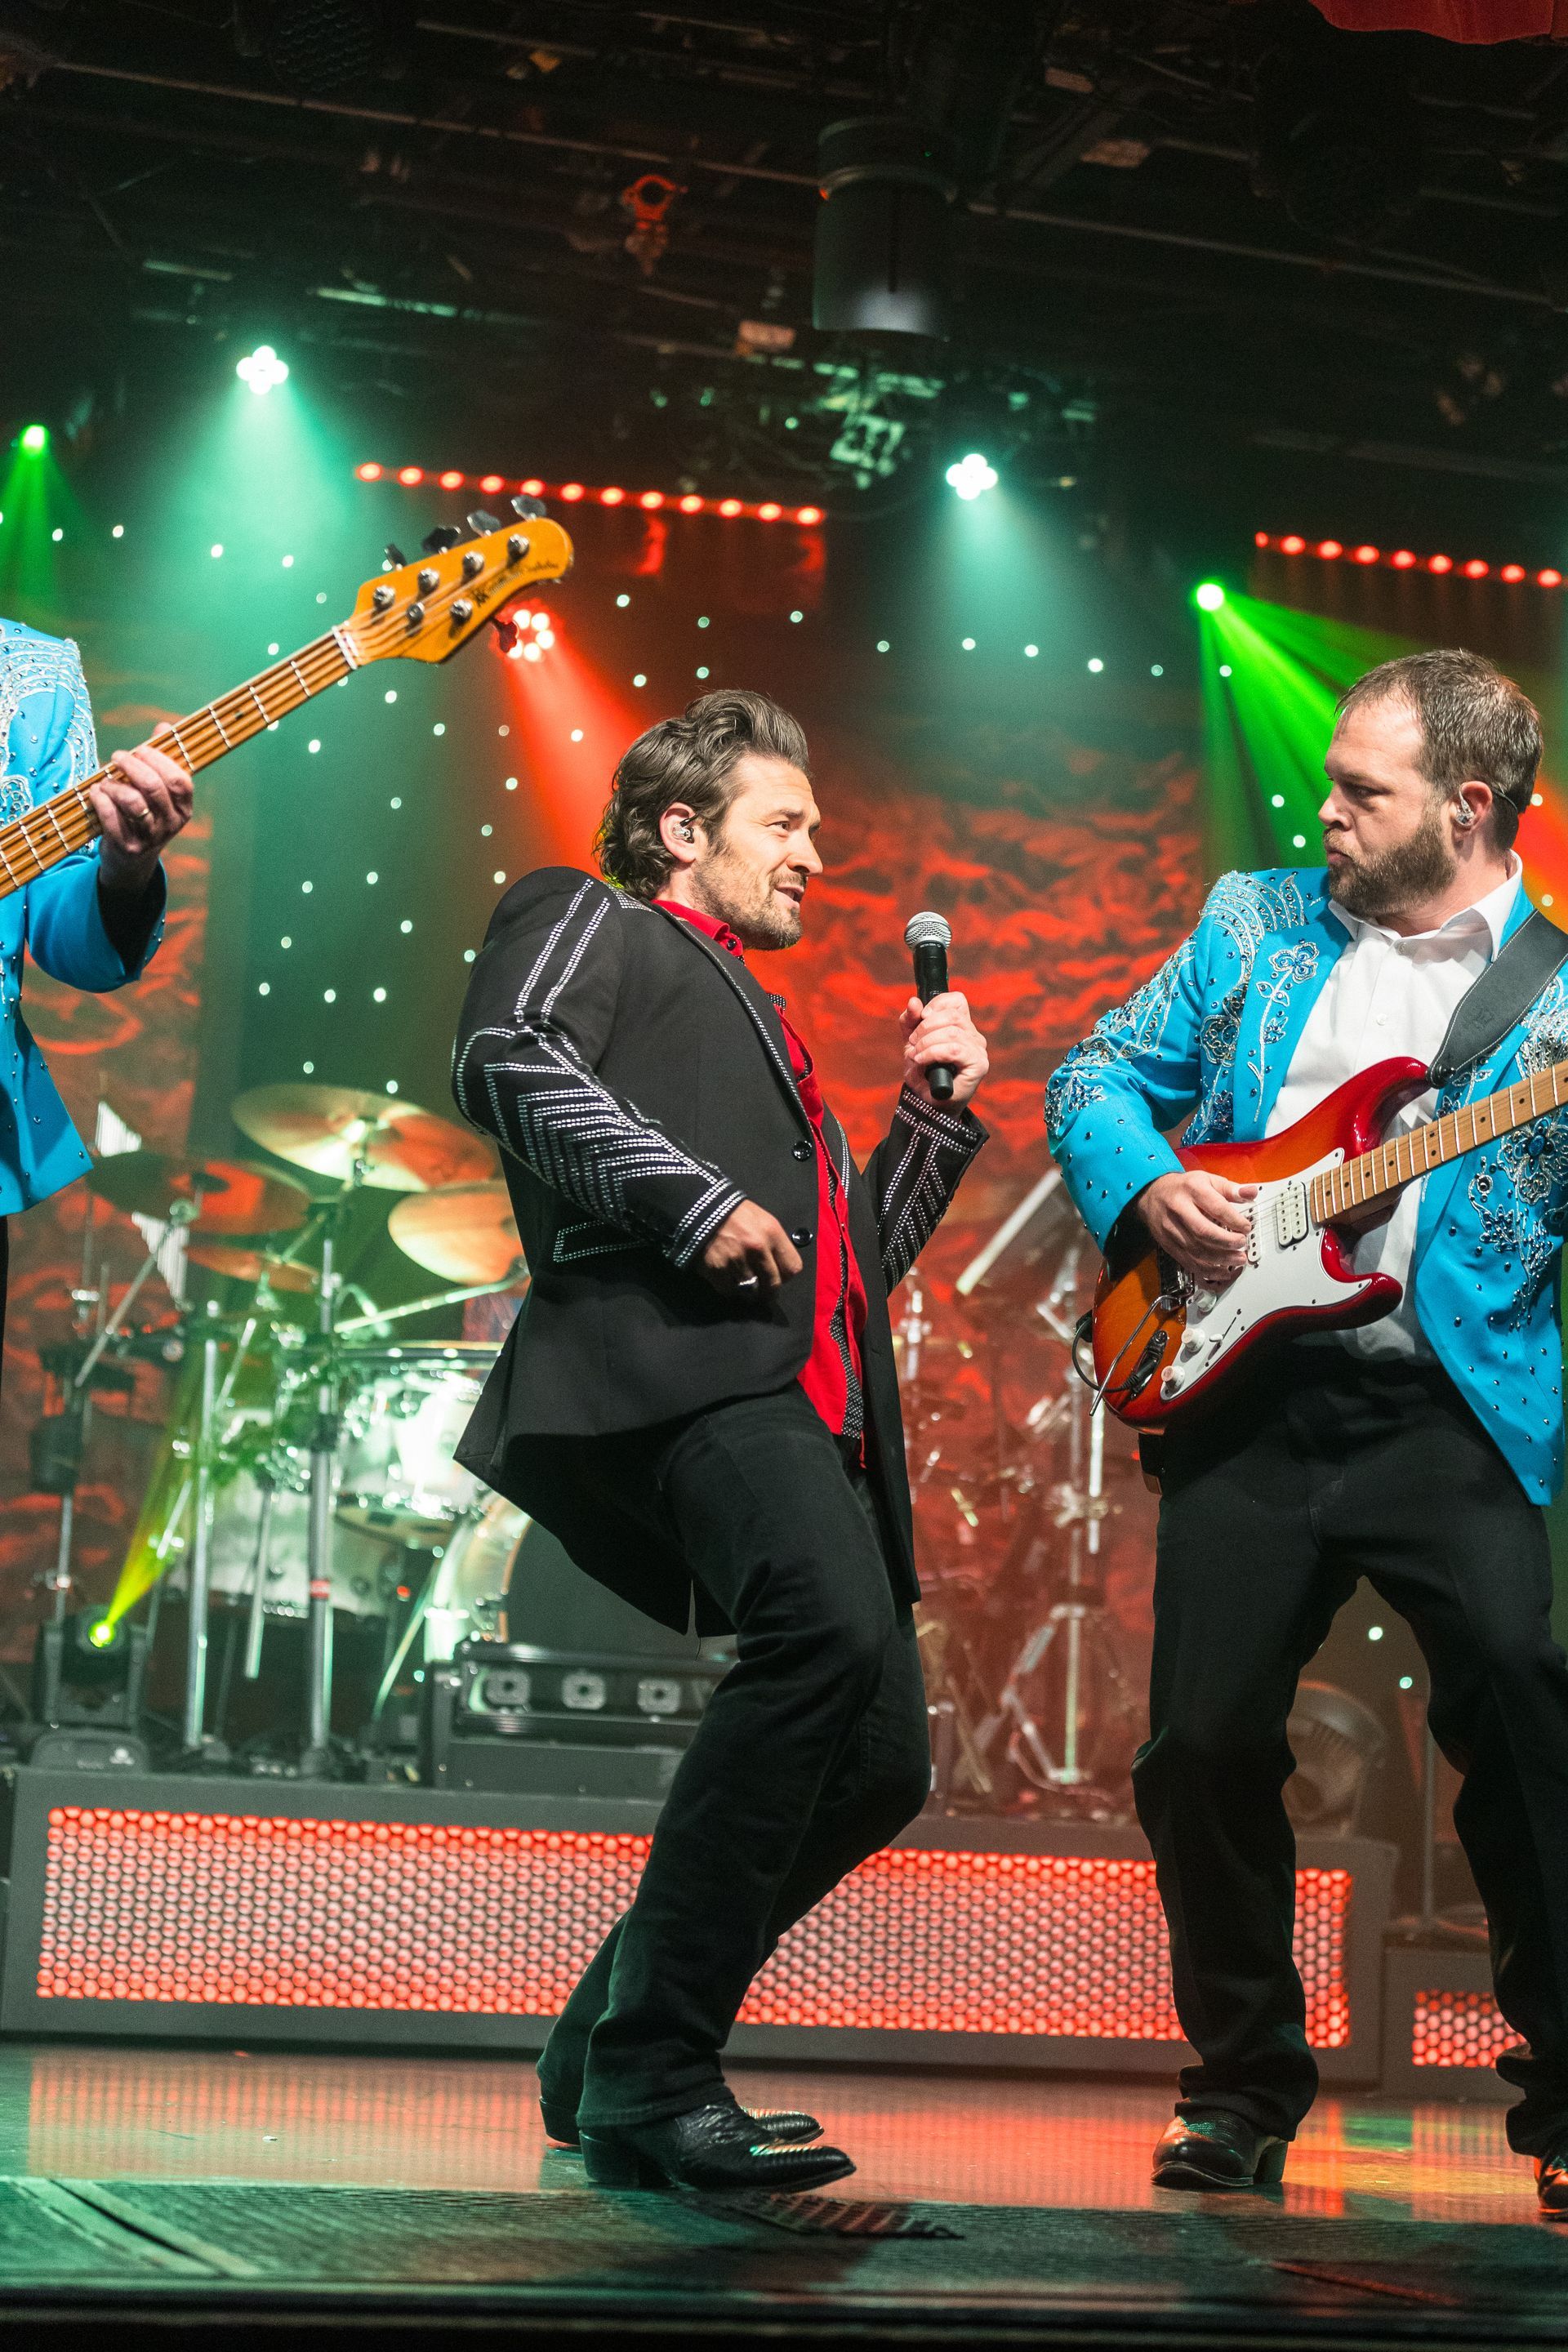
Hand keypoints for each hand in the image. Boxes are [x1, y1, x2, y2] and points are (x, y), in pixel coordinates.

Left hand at [89, 743, 192, 892]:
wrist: (131, 861)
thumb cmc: (144, 816)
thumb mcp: (158, 793)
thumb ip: (161, 759)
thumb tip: (163, 726)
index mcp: (183, 809)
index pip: (179, 780)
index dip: (159, 760)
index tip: (141, 748)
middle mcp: (170, 824)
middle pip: (154, 787)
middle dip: (132, 765)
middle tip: (118, 756)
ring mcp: (150, 838)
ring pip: (133, 803)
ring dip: (115, 784)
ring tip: (106, 780)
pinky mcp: (127, 847)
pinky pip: (112, 817)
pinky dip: (101, 800)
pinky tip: (96, 792)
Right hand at [699, 1199, 804, 1296]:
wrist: (700, 1208)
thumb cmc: (734, 1213)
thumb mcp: (762, 1219)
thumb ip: (774, 1243)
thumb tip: (780, 1266)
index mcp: (772, 1233)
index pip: (792, 1268)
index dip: (786, 1275)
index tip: (779, 1277)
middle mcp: (757, 1248)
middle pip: (773, 1285)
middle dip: (769, 1291)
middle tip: (764, 1290)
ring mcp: (736, 1260)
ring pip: (751, 1291)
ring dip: (748, 1290)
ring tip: (743, 1282)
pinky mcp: (717, 1270)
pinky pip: (730, 1291)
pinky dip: (729, 1289)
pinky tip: (727, 1278)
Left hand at [901, 991, 987, 1106]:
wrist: (931, 1105)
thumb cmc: (924, 1075)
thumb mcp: (911, 1044)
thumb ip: (910, 1022)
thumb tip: (913, 1001)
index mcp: (962, 1027)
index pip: (956, 1001)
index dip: (937, 1004)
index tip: (921, 1018)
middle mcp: (974, 1036)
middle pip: (951, 1016)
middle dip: (924, 1028)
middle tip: (912, 1044)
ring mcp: (978, 1051)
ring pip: (951, 1032)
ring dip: (926, 1043)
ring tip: (915, 1056)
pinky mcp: (978, 1065)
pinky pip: (954, 1049)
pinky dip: (933, 1053)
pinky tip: (922, 1061)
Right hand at [1139, 1170, 1257, 1287]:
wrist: (1152, 1195)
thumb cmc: (1183, 1188)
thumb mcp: (1207, 1180)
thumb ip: (1231, 1189)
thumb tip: (1251, 1193)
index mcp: (1192, 1190)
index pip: (1216, 1208)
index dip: (1234, 1220)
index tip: (1246, 1227)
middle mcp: (1179, 1209)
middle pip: (1204, 1231)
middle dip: (1227, 1241)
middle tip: (1241, 1244)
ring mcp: (1171, 1229)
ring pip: (1196, 1250)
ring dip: (1221, 1259)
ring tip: (1238, 1259)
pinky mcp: (1168, 1244)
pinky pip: (1188, 1261)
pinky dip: (1207, 1270)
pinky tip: (1222, 1271)